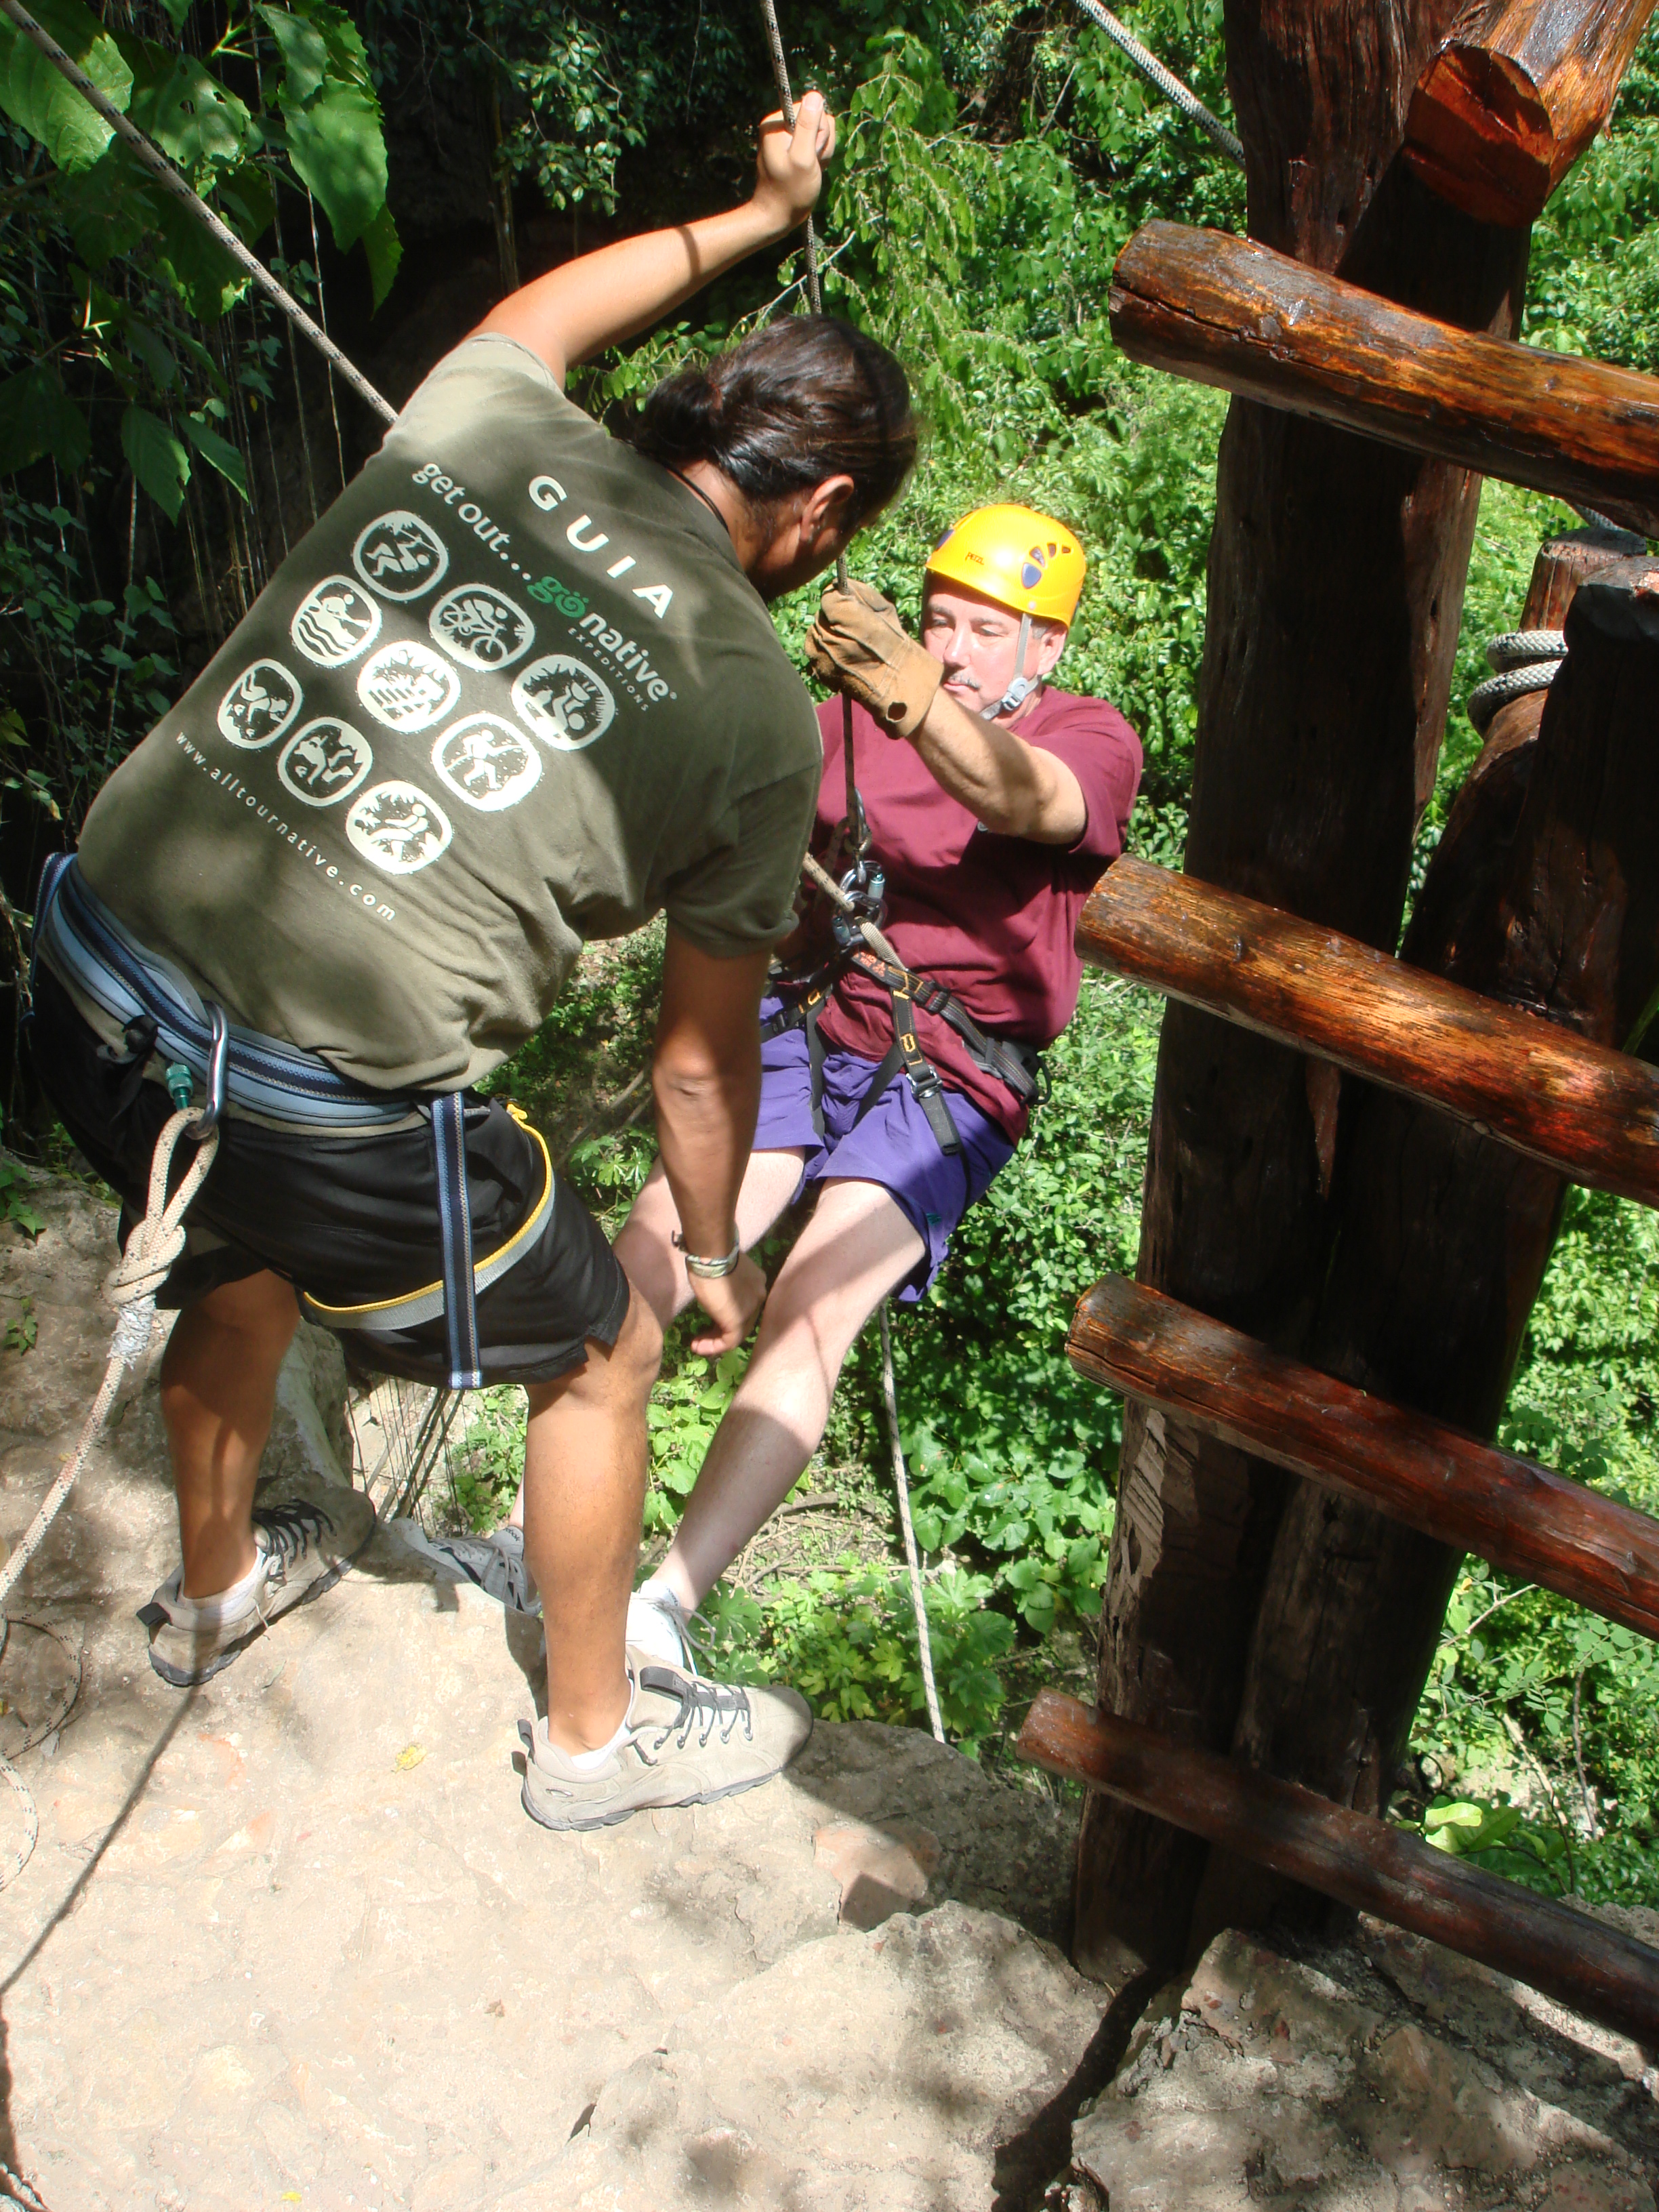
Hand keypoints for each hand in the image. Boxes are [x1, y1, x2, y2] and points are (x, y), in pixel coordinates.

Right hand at [689, 1253, 767, 1355]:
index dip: (726, 1314)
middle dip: (721, 1330)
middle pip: (743, 1320)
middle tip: (701, 1335)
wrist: (711, 1255)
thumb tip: (714, 1291)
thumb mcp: (721, 1271)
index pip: (745, 1304)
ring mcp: (751, 1308)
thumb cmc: (711, 1257)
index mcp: (756, 1282)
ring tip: (697, 1345)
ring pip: (737, 1332)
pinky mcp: (739, 1320)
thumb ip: (725, 1283)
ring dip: (714, 1341)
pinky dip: (713, 1346)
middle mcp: (759, 1295)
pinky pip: (729, 1341)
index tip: (709, 1317)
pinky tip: (697, 1346)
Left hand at [751, 90, 836, 236]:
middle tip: (811, 165)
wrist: (777, 216)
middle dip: (821, 143)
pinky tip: (810, 171)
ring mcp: (786, 135)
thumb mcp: (803, 158)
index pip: (812, 108)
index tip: (810, 155)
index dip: (818, 133)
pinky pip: (815, 143)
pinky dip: (817, 158)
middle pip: (817, 119)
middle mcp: (778, 124)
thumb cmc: (790, 192)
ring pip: (819, 132)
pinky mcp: (792, 146)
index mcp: (776, 123)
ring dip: (821, 152)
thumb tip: (815, 95)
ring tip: (810, 170)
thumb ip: (808, 126)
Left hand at [806, 579, 942, 738]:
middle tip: (852, 630)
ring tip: (849, 645)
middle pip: (821, 615)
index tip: (848, 607)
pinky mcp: (818, 669)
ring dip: (828, 636)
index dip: (839, 600)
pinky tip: (844, 658)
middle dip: (833, 619)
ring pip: (816, 633)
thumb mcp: (883, 609)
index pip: (828, 595)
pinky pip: (815, 652)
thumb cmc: (894, 644)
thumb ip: (859, 592)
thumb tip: (839, 584)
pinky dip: (826, 653)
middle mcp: (826, 631)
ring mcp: (820, 653)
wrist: (896, 683)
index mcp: (842, 612)